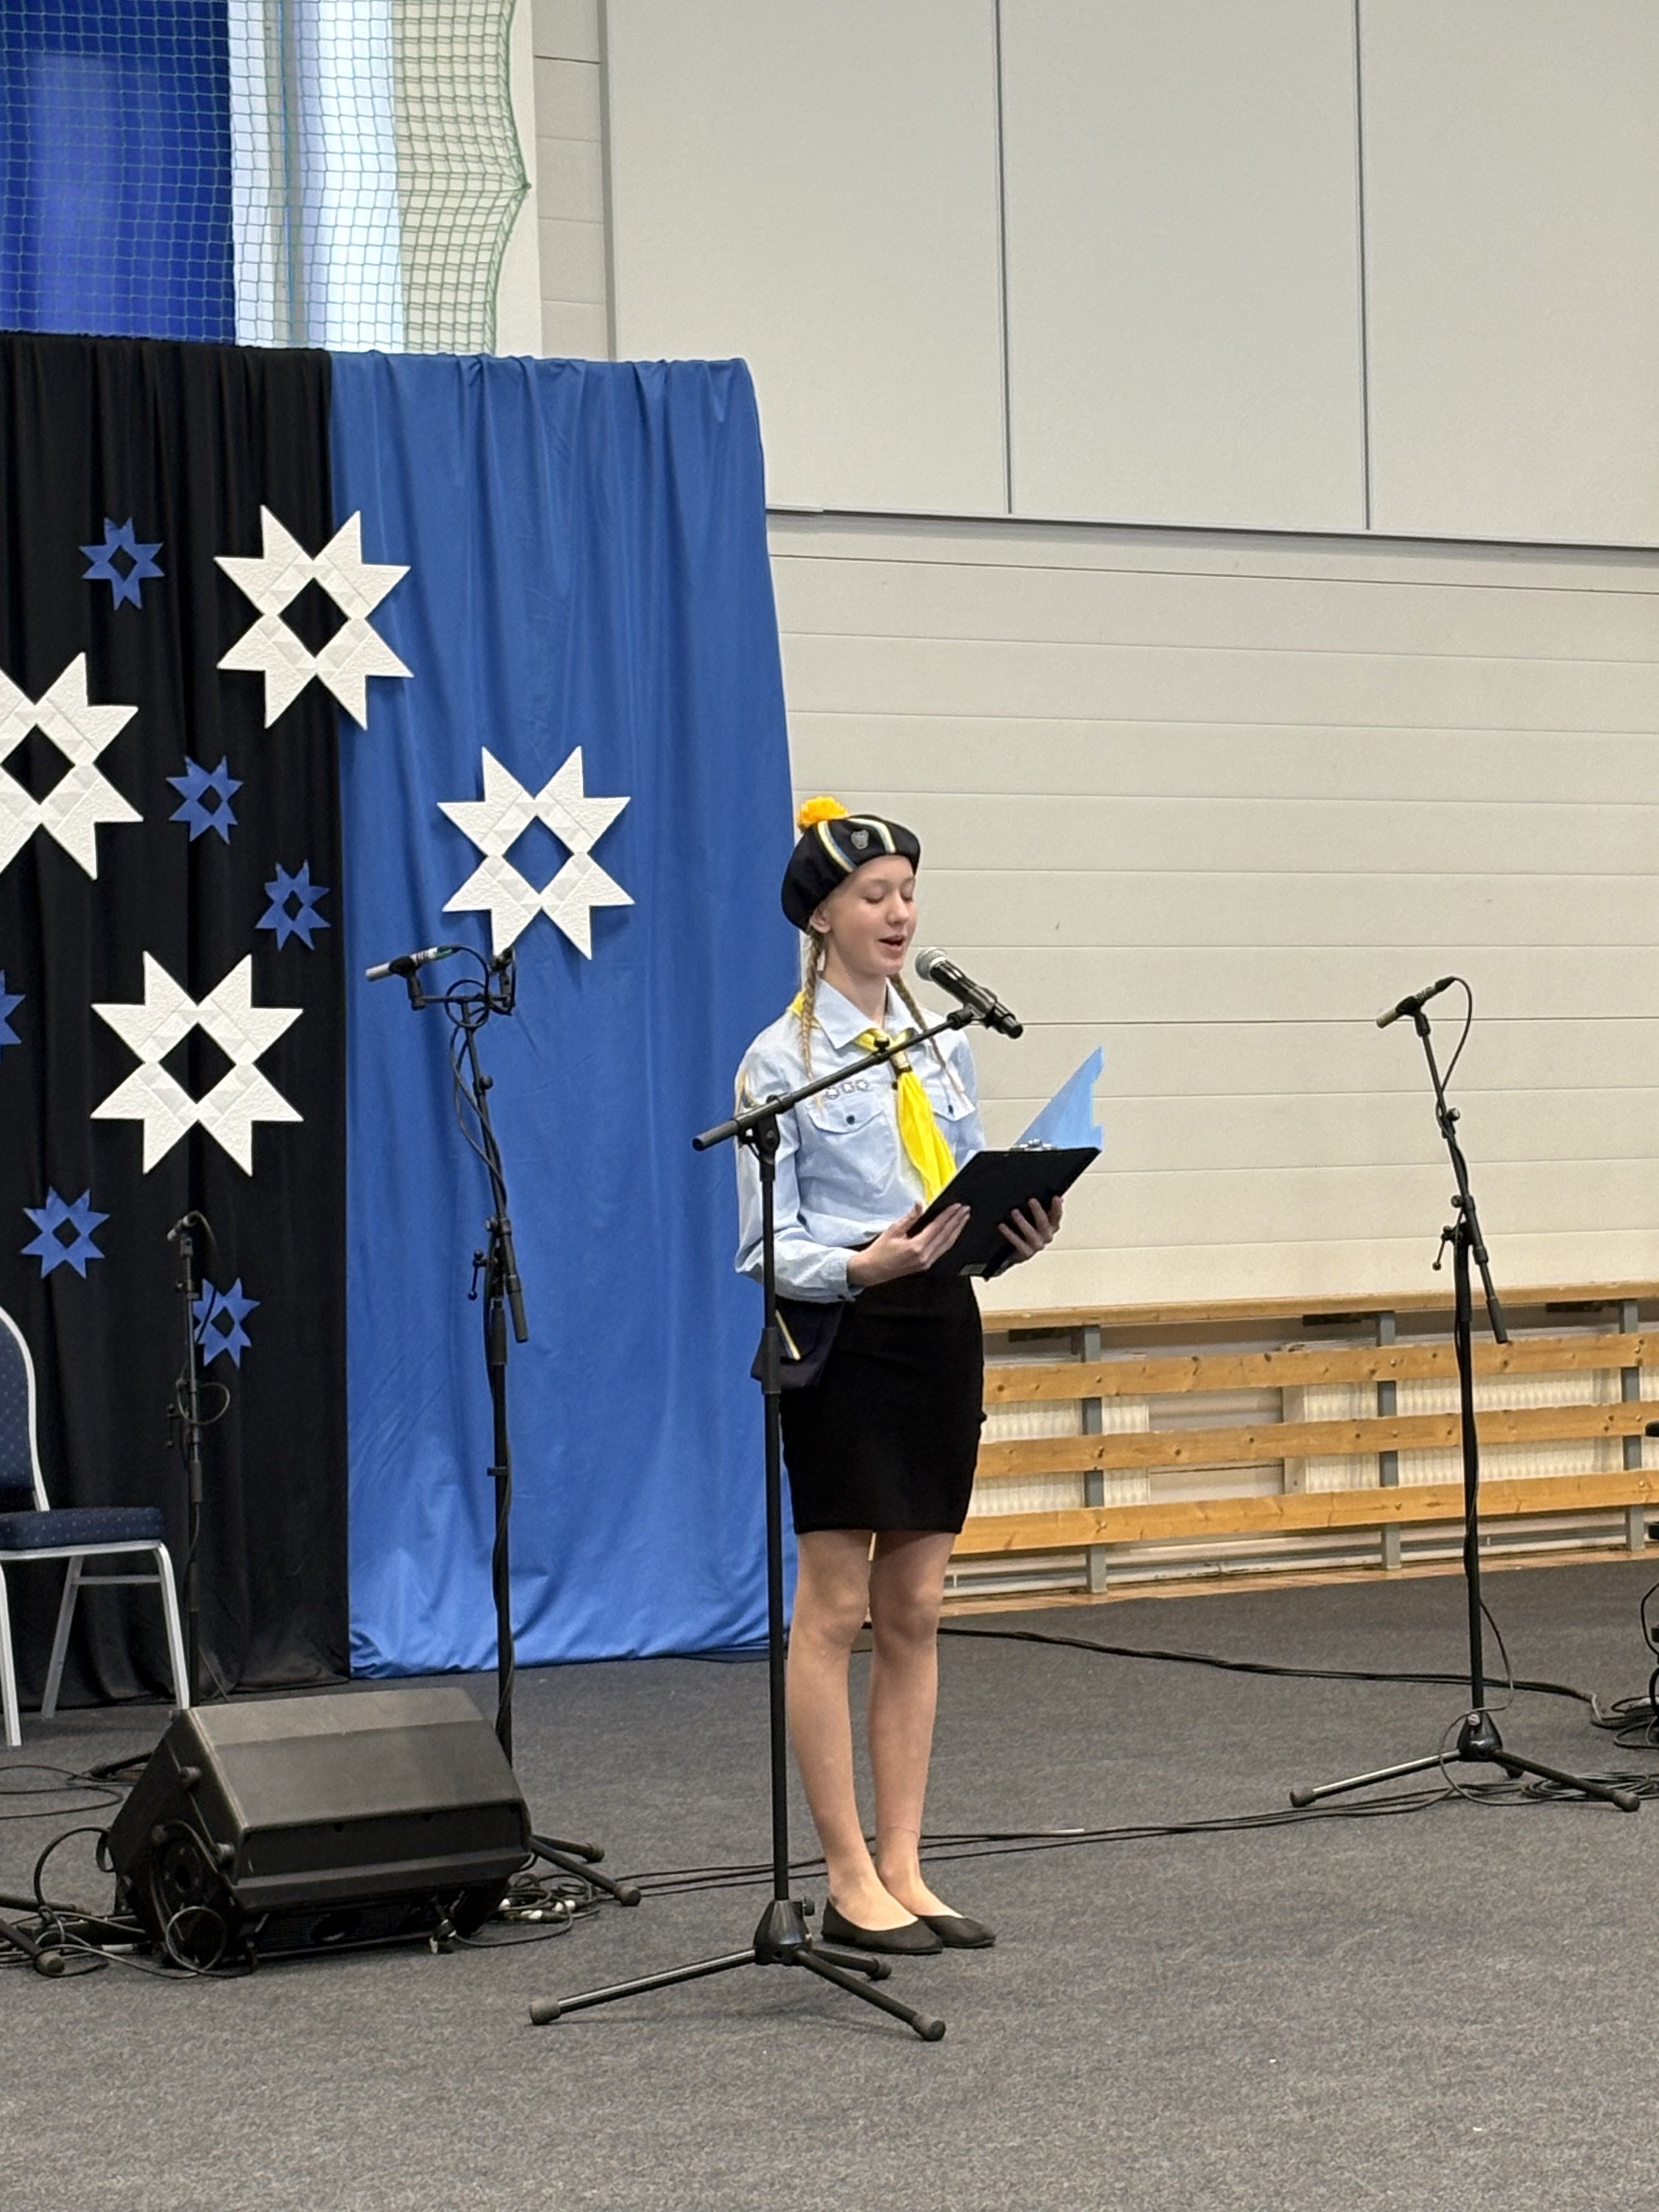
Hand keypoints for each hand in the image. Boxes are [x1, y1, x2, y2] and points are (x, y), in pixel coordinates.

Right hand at [847, 1203, 970, 1288]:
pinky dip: (950, 1240)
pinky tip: (954, 1233)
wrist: (873, 1270)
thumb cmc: (880, 1251)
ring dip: (957, 1230)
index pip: (937, 1228)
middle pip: (946, 1236)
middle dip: (957, 1222)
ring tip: (963, 1219)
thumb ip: (910, 1217)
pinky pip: (942, 1251)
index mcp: (916, 1247)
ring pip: (947, 1245)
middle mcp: (924, 1256)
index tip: (957, 1206)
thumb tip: (921, 1204)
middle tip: (965, 1210)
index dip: (948, 1215)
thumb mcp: (893, 1230)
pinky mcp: (926, 1265)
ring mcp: (926, 1262)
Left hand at [997, 1194, 1063, 1265]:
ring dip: (1022, 1222)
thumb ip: (1045, 1208)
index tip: (1055, 1197)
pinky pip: (1018, 1243)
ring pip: (1031, 1233)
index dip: (1057, 1208)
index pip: (1057, 1216)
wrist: (1016, 1253)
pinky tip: (1002, 1225)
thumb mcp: (1036, 1218)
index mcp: (1052, 1227)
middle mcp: (1047, 1237)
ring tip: (1014, 1212)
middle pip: (1044, 1223)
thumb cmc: (1027, 1230)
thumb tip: (1058, 1197)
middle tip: (1031, 1200)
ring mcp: (1037, 1246)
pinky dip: (1009, 1234)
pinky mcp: (1026, 1253)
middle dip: (1038, 1211)